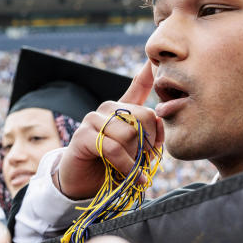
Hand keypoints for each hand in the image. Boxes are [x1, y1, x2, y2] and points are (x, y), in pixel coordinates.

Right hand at [56, 60, 163, 198]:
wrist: (83, 185)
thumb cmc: (112, 168)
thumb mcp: (138, 152)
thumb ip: (151, 137)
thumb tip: (159, 120)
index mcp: (123, 110)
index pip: (139, 84)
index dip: (149, 71)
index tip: (155, 57)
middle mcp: (108, 109)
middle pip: (144, 115)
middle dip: (150, 143)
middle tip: (145, 161)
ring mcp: (93, 120)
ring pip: (130, 133)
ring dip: (136, 158)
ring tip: (133, 170)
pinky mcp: (82, 135)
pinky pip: (113, 148)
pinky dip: (126, 165)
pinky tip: (130, 176)